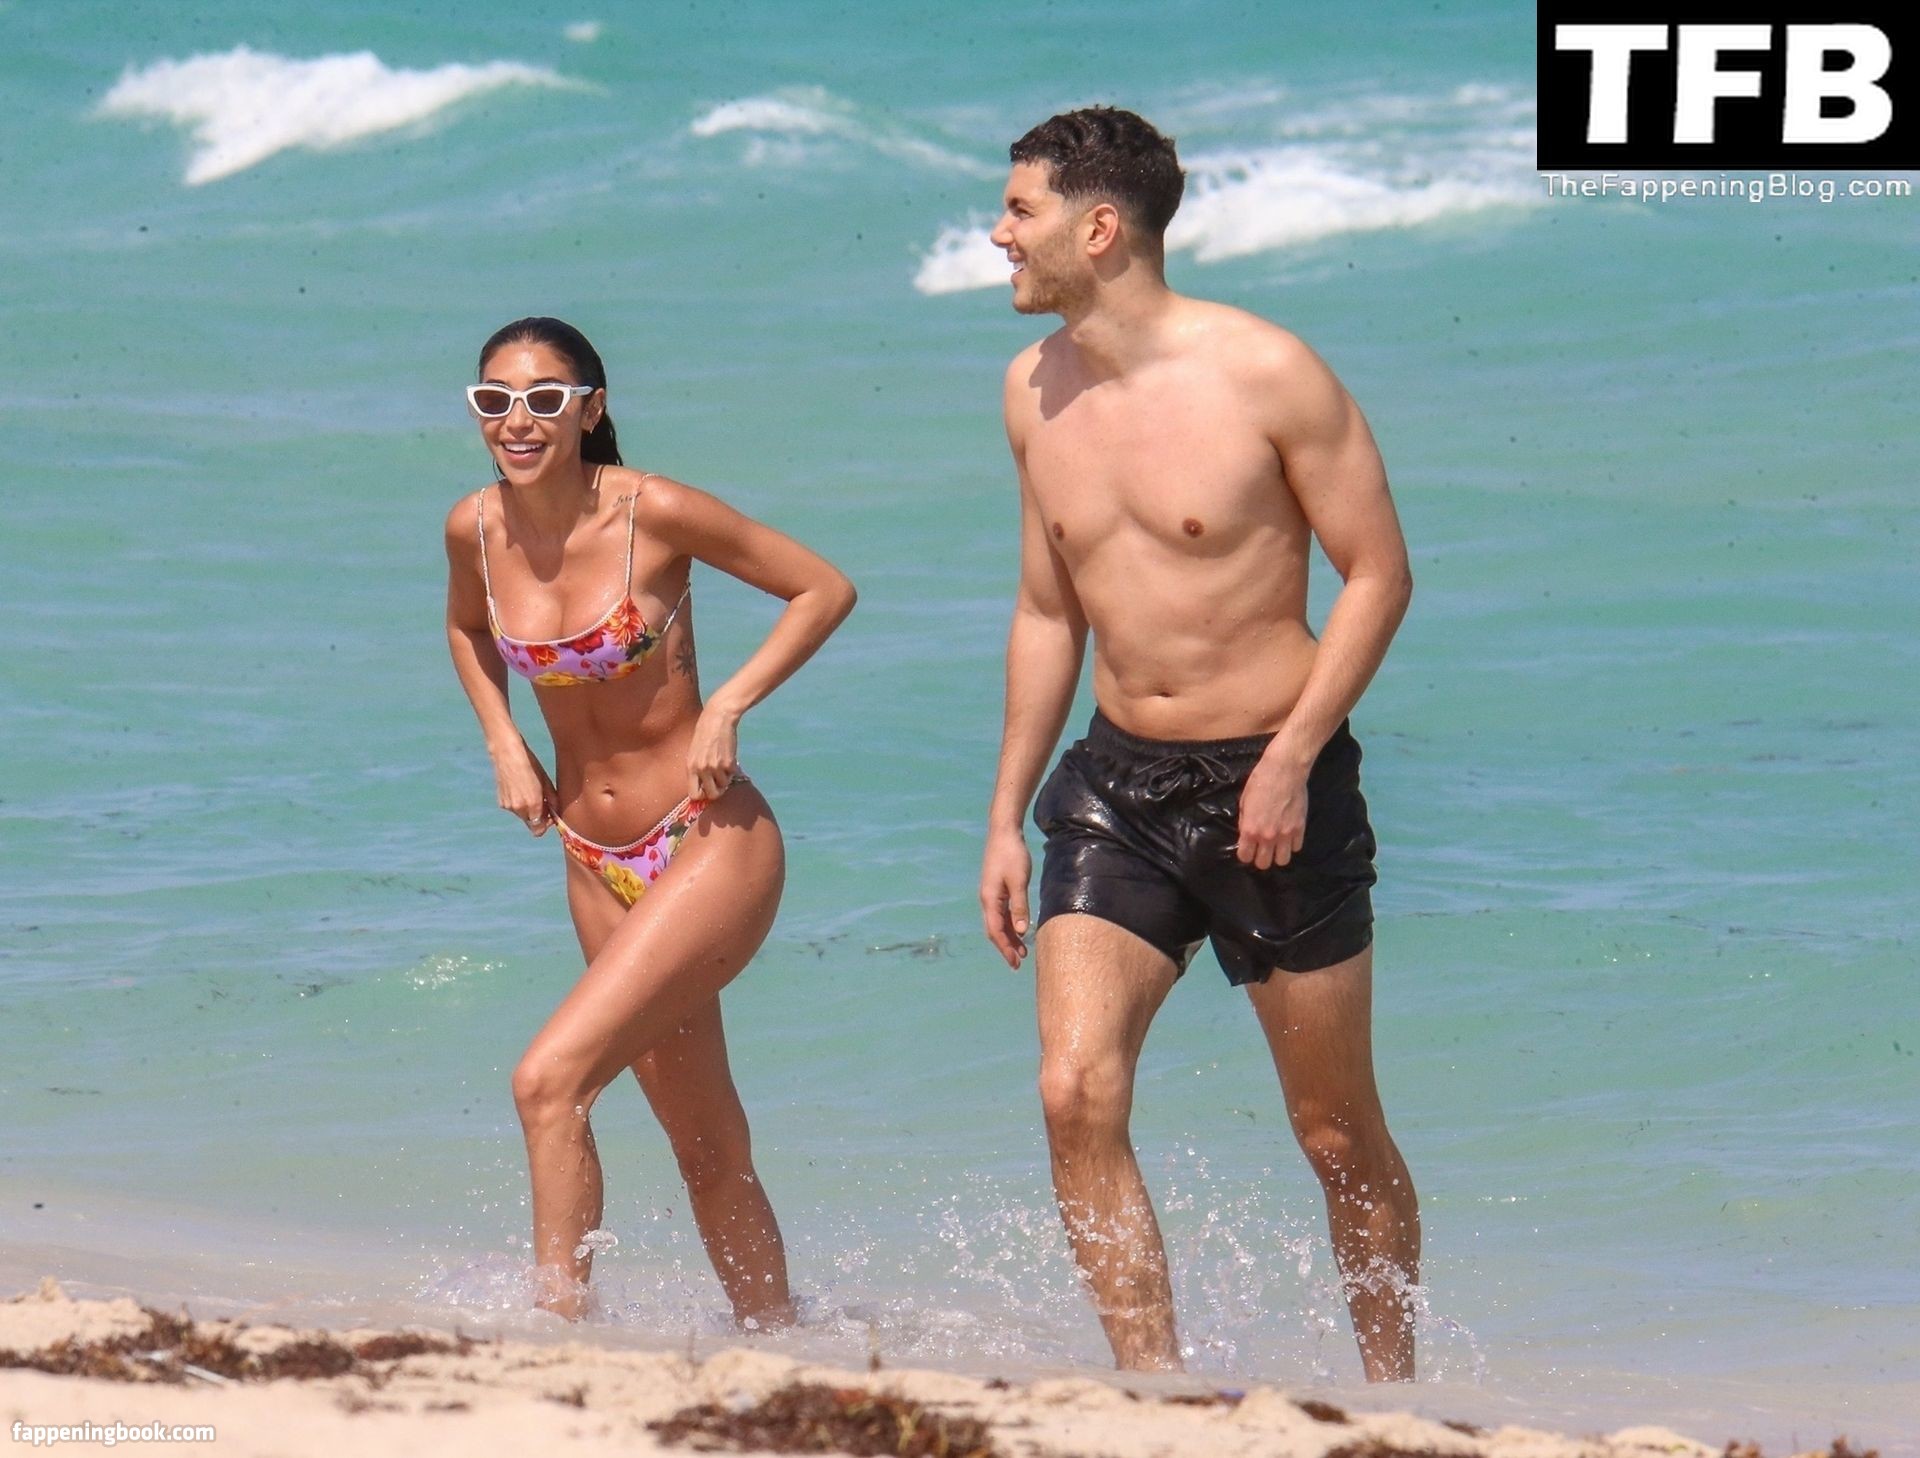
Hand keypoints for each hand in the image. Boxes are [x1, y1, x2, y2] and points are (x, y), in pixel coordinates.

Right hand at [492, 740, 555, 835]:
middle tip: (543, 801)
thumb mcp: (546, 781)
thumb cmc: (530, 764)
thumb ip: (552, 800)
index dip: (546, 823)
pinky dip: (518, 803)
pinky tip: (519, 788)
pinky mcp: (501, 802)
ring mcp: (508, 806)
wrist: (506, 753)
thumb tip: (556, 812)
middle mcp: (519, 809)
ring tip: (530, 791)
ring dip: (528, 809)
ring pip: (523, 816)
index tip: (550, 813)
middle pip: (531, 823)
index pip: (539, 829)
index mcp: (532, 804)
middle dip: (539, 816)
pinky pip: (514, 808)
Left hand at [687, 701, 740, 800]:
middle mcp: (702, 769)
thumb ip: (696, 769)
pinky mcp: (729, 763)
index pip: (694, 794)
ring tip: (723, 764)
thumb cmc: (704, 734)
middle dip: (717, 792)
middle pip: (712, 794)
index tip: (706, 791)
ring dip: (726, 777)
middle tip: (719, 785)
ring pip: (724, 784)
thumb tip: (703, 787)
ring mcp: (716, 767)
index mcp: (690, 767)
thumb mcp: (693, 752)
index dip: (701, 796)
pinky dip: (732, 769)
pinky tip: (728, 757)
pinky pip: (732, 774)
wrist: (717, 718)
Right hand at [979, 827, 1033, 968]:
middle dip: (1005, 948)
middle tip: (1018, 963)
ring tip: (1021, 951)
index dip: (1005, 948)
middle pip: (994, 930)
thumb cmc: (1012, 854)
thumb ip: (1020, 906)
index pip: (996, 931)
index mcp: (990, 900)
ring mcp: (991, 894)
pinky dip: (1009, 925)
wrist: (1004, 832)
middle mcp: (987, 900)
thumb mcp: (1019, 881)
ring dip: (1008, 938)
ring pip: (998, 922)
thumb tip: (1022, 931)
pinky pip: (1001, 913)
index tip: (1015, 963)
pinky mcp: (996, 889)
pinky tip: (1019, 930)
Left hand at [1235, 754, 1308, 868]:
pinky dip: (1292, 844)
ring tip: (1276, 845)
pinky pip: (1296, 848)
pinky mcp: (1300, 828)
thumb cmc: (1260, 781)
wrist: (1285, 770)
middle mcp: (1267, 836)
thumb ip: (1244, 821)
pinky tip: (1288, 835)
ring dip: (1278, 854)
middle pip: (1263, 864)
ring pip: (1282, 861)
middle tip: (1261, 848)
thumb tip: (1246, 833)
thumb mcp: (1244, 801)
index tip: (1247, 848)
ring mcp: (1286, 834)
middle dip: (1260, 858)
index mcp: (1250, 830)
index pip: (1245, 857)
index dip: (1245, 854)